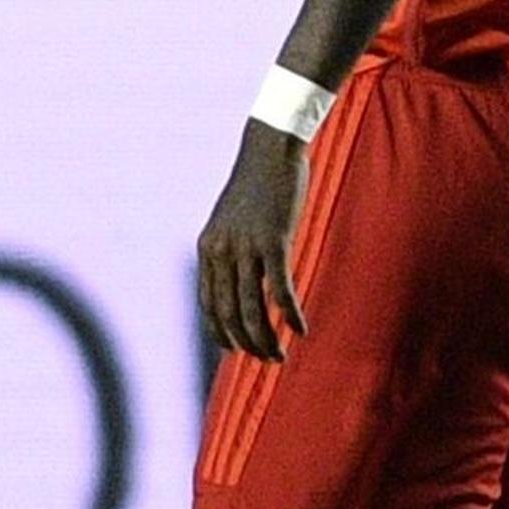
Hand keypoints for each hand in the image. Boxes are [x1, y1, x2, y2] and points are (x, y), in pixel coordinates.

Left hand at [196, 121, 312, 362]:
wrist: (269, 149)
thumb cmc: (256, 185)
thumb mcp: (233, 219)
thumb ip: (232, 248)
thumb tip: (240, 273)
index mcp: (208, 248)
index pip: (208, 301)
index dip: (219, 330)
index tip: (233, 350)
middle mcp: (221, 251)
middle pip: (228, 311)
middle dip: (245, 342)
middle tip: (265, 359)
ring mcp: (246, 247)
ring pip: (252, 307)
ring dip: (265, 337)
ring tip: (279, 355)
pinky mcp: (273, 241)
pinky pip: (279, 289)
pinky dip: (289, 314)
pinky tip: (300, 329)